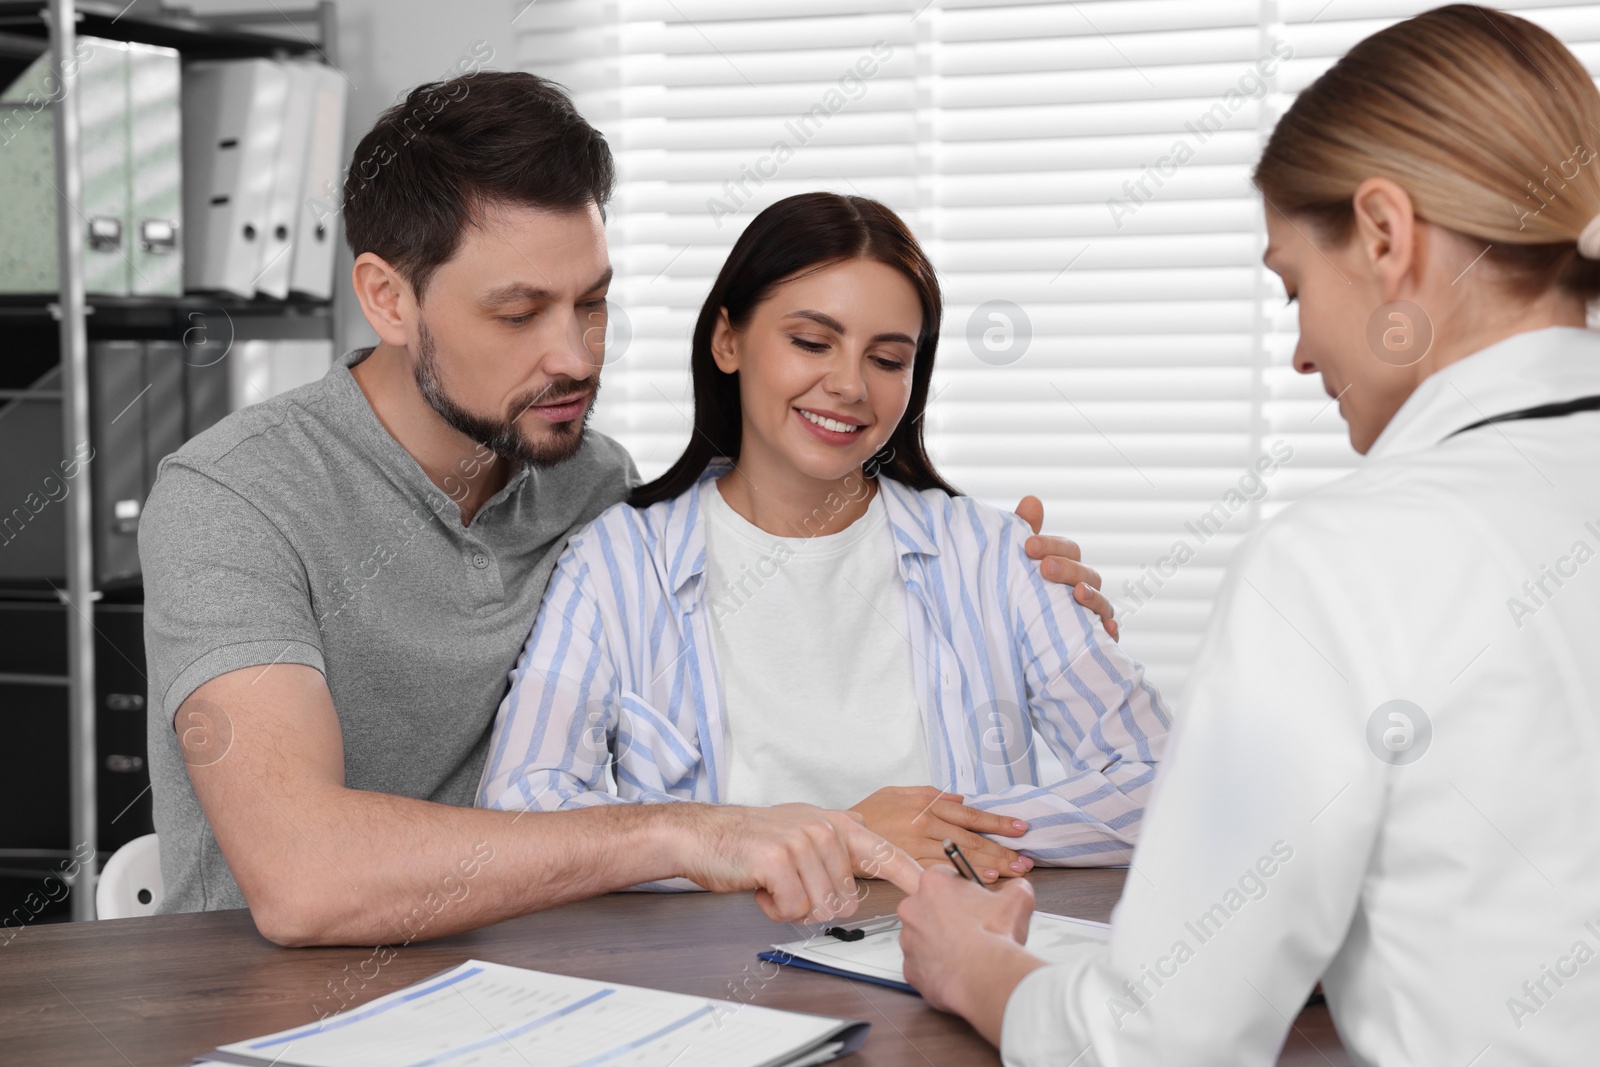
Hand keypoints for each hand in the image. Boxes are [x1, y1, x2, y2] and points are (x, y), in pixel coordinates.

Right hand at [676, 803, 922, 923]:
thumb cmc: (749, 840)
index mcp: (835, 824)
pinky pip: (794, 909)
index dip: (911, 875)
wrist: (702, 835)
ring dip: (793, 908)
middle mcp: (825, 829)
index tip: (935, 888)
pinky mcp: (780, 859)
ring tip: (773, 883)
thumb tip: (860, 836)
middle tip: (788, 885)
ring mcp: (804, 841)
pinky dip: (775, 909)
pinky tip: (762, 887)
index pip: (884, 852)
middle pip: (846, 898)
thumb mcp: (798, 827)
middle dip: (815, 904)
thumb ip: (832, 835)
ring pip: (821, 907)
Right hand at [850, 786, 1033, 881]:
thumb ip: (930, 794)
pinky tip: (982, 880)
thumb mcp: (898, 793)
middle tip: (1024, 858)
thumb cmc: (870, 813)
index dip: (997, 822)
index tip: (1020, 828)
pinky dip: (964, 875)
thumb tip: (960, 799)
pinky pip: (943, 870)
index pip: (970, 814)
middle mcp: (926, 823)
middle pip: (972, 837)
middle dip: (1002, 849)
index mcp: (927, 804)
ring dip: (990, 863)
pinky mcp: (908, 862)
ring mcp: (918, 844)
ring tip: (1012, 870)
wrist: (839, 833)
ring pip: (961, 854)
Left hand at [899, 866, 1045, 1043]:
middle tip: (972, 929)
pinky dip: (938, 967)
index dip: (963, 891)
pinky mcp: (909, 968)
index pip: (945, 879)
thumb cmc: (995, 937)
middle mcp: (912, 907)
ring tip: (966, 952)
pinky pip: (923, 965)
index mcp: (934, 882)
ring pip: (924, 937)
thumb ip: (1015, 887)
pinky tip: (957, 969)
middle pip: (930, 907)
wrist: (985, 977)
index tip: (974, 902)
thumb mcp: (1017, 899)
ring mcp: (908, 939)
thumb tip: (1017, 888)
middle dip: (948, 916)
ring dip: (941, 942)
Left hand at [1014, 495, 1118, 640]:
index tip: (1028, 545)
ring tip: (1078, 594)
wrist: (1012, 647)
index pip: (1067, 550)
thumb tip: (1032, 501)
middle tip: (1044, 568)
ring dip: (1092, 597)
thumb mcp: (1015, 567)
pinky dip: (1110, 632)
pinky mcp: (1092, 642)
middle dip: (1067, 569)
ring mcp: (1089, 616)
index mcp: (1064, 569)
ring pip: (1100, 603)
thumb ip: (1023, 534)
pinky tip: (1107, 630)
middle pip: (1085, 574)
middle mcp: (1081, 590)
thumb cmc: (1019, 598)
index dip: (1051, 545)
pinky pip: (1106, 638)